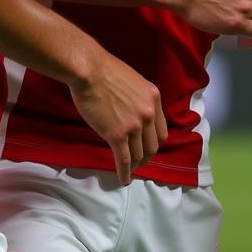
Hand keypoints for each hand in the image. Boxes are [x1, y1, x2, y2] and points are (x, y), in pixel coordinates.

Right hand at [70, 51, 166, 185]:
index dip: (154, 143)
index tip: (147, 148)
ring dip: (136, 166)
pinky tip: (124, 180)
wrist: (90, 72)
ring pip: (139, 155)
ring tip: (130, 171)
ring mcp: (134, 126)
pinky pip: (125, 160)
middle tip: (139, 162)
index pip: (161, 130)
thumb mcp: (134, 83)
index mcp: (154, 99)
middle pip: (153, 145)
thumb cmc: (107, 72)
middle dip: (147, 157)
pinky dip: (125, 173)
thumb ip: (139, 100)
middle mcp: (149, 114)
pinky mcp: (117, 136)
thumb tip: (134, 114)